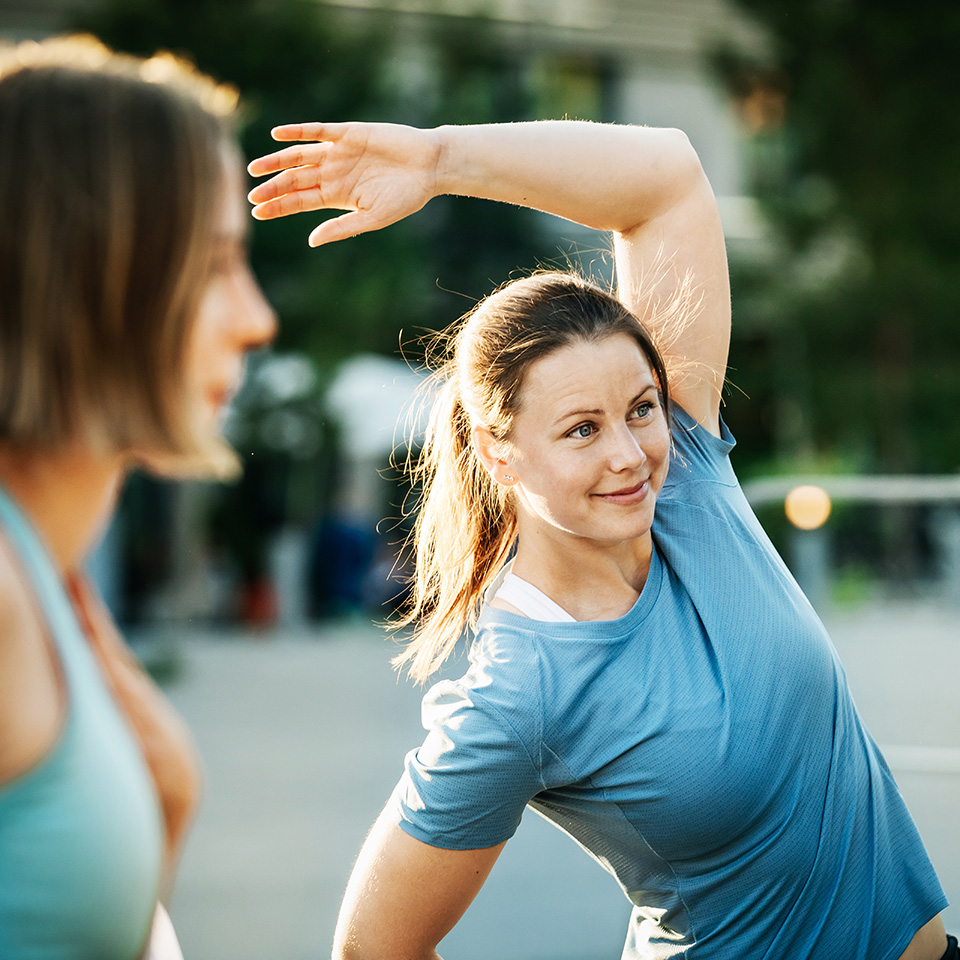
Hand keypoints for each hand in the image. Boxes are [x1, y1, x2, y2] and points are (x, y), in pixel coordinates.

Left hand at [247, 121, 441, 246]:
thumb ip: (342, 227)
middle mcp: (333, 173)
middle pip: (294, 180)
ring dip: (276, 161)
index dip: (278, 206)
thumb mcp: (373, 218)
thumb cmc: (406, 197)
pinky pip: (317, 131)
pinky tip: (277, 136)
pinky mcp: (348, 133)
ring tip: (255, 168)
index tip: (256, 212)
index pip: (300, 201)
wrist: (430, 167)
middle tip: (250, 195)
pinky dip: (297, 132)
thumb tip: (312, 240)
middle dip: (272, 188)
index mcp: (337, 196)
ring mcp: (338, 152)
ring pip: (299, 156)